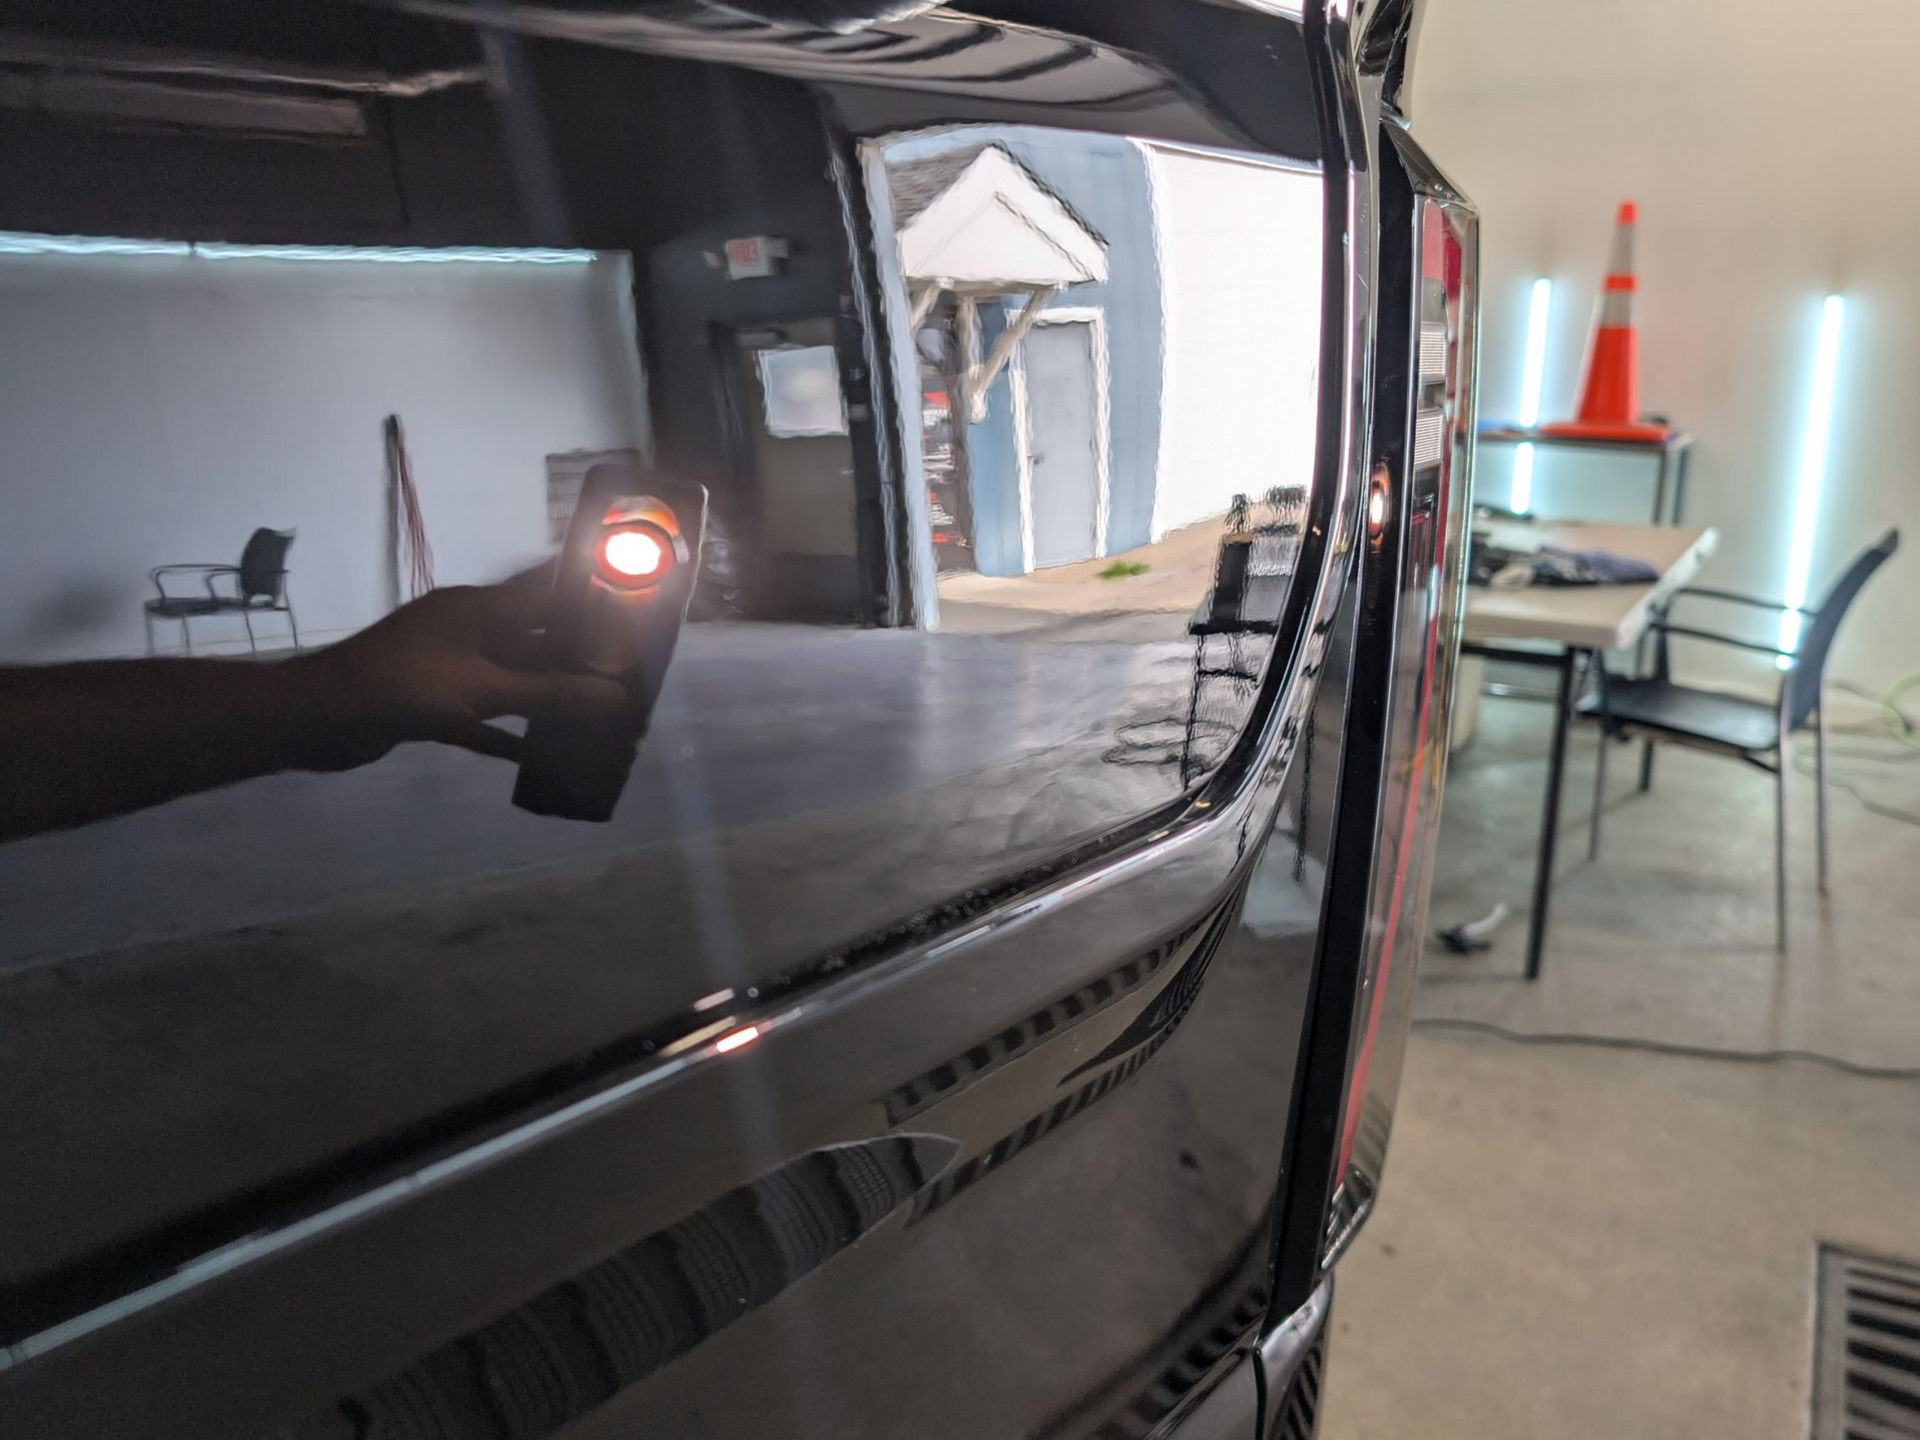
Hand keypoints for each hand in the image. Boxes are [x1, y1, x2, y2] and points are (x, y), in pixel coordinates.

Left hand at [294, 581, 626, 768]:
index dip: (589, 595)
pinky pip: (484, 716)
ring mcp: (450, 667)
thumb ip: (549, 693)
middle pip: (534, 638)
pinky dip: (508, 732)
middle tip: (628, 670)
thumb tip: (616, 697)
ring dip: (548, 695)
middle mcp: (467, 630)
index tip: (633, 600)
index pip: (546, 591)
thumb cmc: (402, 687)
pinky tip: (538, 753)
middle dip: (577, 654)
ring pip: (512, 679)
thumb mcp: (483, 690)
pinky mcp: (434, 703)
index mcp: (478, 609)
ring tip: (597, 710)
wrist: (318, 718)